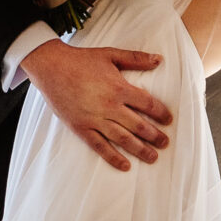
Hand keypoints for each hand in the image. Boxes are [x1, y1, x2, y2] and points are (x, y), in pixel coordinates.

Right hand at [20, 39, 171, 171]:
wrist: (51, 67)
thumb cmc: (81, 60)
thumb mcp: (111, 54)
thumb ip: (136, 58)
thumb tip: (159, 59)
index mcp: (119, 88)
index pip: (147, 104)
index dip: (161, 113)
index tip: (169, 120)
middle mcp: (109, 106)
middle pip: (138, 125)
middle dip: (155, 136)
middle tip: (165, 144)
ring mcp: (95, 119)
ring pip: (123, 139)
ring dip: (140, 150)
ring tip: (153, 158)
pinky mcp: (81, 128)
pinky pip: (99, 146)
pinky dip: (113, 157)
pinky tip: (125, 165)